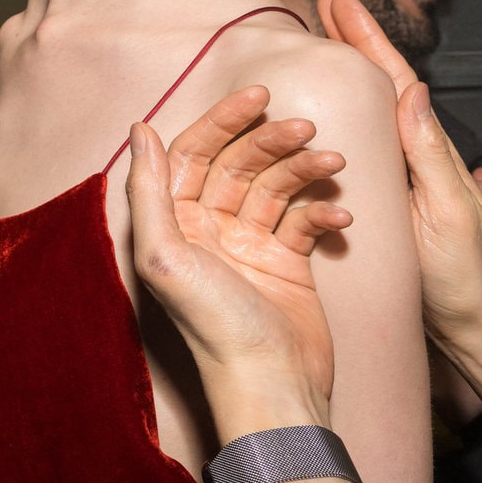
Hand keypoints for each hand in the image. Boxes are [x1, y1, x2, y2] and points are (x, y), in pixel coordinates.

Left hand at [125, 86, 353, 432]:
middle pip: (239, 164)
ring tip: (334, 161)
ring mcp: (249, 246)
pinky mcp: (287, 265)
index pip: (195, 153)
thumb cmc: (213, 327)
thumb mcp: (165, 256)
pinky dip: (324, 212)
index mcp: (174, 224)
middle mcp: (208, 230)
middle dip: (271, 141)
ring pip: (277, 188)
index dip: (223, 120)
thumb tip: (140, 128)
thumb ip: (148, 191)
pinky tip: (341, 214)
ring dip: (305, 169)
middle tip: (306, 127)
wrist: (272, 387)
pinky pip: (305, 222)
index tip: (259, 95)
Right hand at [317, 0, 481, 340]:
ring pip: (369, 110)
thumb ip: (432, 154)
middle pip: (380, 85)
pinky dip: (345, 115)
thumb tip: (414, 90)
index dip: (366, 40)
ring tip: (324, 43)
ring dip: (349, 72)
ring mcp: (400, 176)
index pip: (393, 81)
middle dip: (354, 42)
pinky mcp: (386, 199)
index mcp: (426, 150)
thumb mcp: (448, 211)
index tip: (341, 3)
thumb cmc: (463, 273)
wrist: (471, 319)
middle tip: (327, 6)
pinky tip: (327, 112)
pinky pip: (363, 144)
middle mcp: (413, 154)